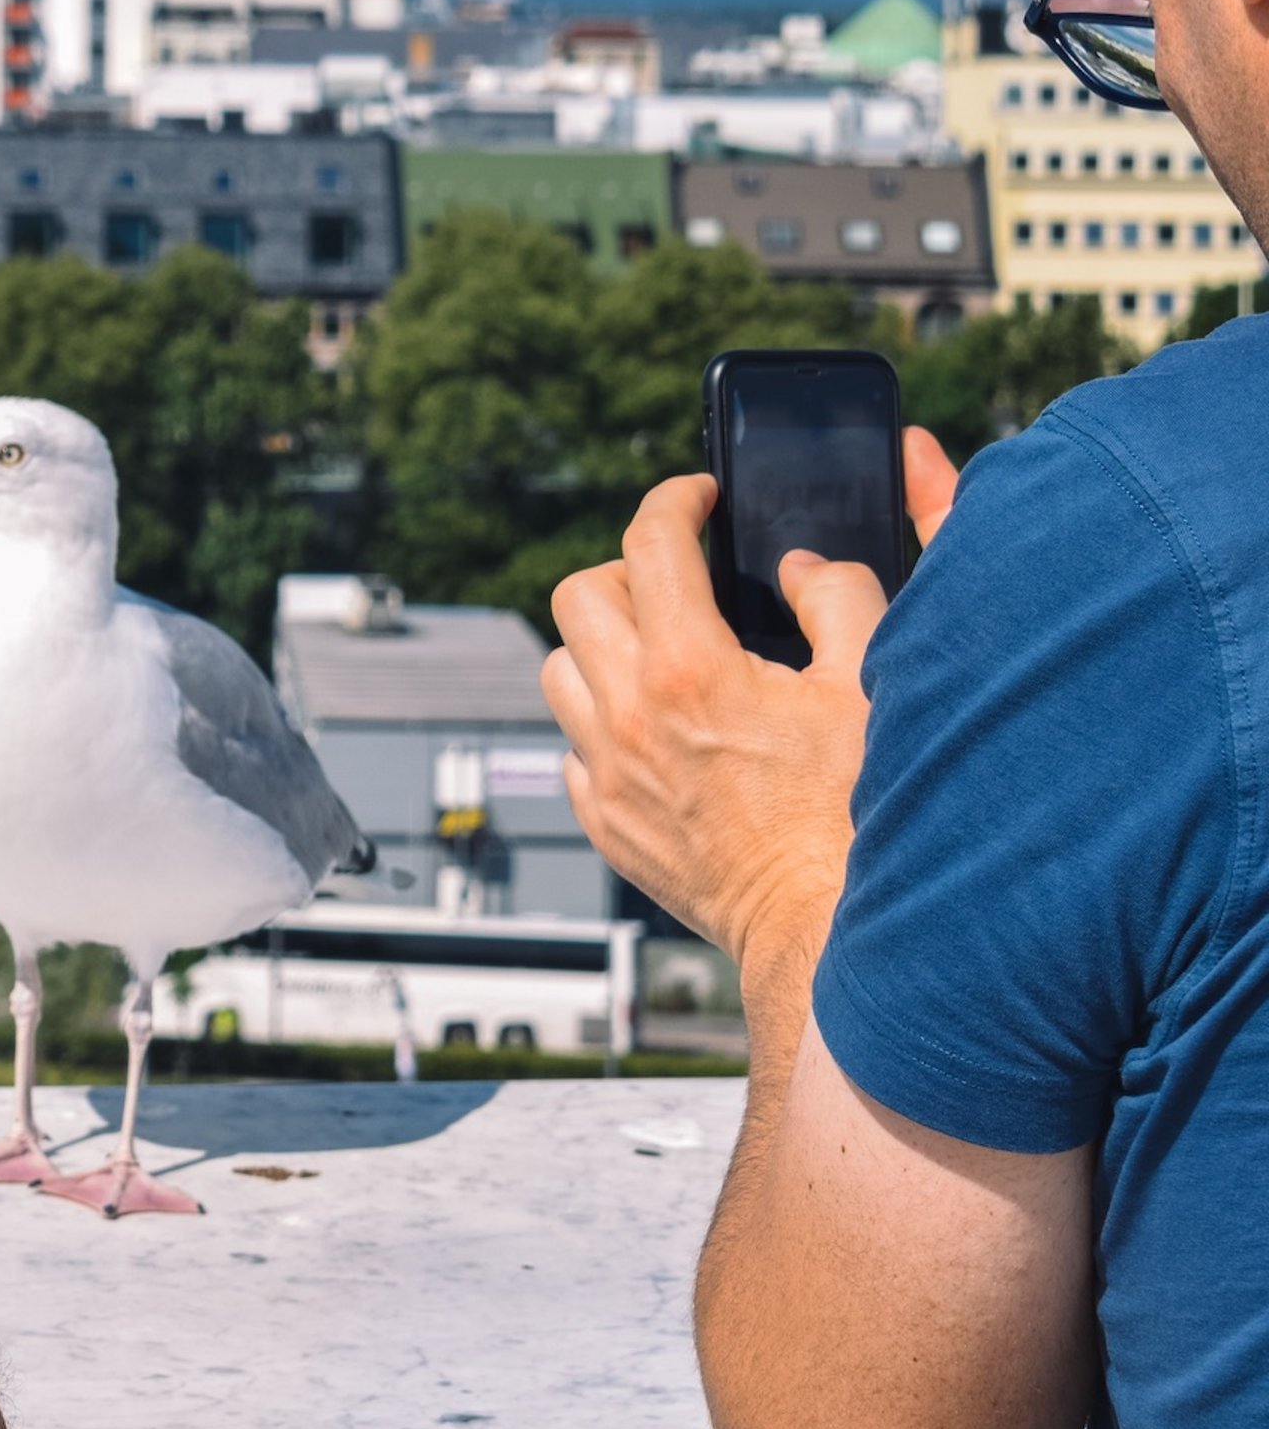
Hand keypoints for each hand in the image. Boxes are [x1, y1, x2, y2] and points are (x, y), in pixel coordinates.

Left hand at [542, 431, 957, 969]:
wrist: (824, 930)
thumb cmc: (857, 818)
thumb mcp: (870, 687)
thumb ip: (839, 601)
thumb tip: (802, 568)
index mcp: (690, 669)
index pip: (650, 542)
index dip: (675, 500)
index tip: (697, 498)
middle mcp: (629, 717)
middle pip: (578, 596)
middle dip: (625, 570)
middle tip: (676, 580)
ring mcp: (606, 773)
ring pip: (559, 671)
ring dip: (600, 648)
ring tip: (659, 655)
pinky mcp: (604, 822)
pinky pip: (571, 747)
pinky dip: (602, 723)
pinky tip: (658, 732)